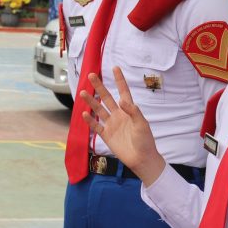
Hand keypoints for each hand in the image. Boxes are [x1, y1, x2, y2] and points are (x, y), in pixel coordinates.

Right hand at [81, 67, 165, 184]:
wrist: (141, 159)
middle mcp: (118, 115)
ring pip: (99, 110)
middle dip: (99, 87)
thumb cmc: (145, 141)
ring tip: (82, 93)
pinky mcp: (106, 135)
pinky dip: (89, 120)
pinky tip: (84, 113)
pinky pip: (96, 126)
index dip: (119, 80)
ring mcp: (111, 124)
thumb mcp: (142, 124)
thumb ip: (133, 111)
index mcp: (129, 111)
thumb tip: (122, 100)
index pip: (123, 92)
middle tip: (91, 75)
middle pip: (107, 98)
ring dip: (91, 101)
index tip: (115, 68)